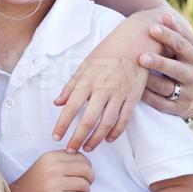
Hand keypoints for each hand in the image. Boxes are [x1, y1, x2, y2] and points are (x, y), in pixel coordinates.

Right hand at [11, 150, 92, 191]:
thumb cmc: (34, 184)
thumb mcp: (45, 165)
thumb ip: (63, 161)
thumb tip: (87, 163)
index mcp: (50, 157)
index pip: (81, 157)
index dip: (85, 167)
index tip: (79, 175)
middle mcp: (52, 168)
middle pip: (86, 170)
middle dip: (89, 179)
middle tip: (83, 185)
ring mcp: (53, 184)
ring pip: (85, 185)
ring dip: (85, 191)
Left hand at [51, 12, 154, 151]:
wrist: (137, 41)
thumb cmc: (108, 51)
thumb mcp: (85, 64)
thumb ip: (71, 85)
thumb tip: (57, 102)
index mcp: (87, 80)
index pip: (71, 107)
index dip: (62, 124)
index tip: (55, 136)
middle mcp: (103, 89)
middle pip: (88, 120)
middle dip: (78, 137)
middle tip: (70, 150)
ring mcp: (120, 94)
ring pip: (107, 123)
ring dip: (96, 139)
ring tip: (87, 148)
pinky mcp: (134, 97)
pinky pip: (124, 119)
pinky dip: (116, 132)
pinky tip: (108, 139)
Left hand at [139, 14, 192, 119]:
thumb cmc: (191, 63)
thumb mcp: (192, 48)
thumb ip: (179, 33)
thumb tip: (164, 14)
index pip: (183, 45)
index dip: (168, 37)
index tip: (152, 28)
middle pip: (175, 68)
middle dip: (159, 62)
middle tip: (141, 56)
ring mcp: (190, 92)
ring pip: (167, 87)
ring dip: (150, 81)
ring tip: (134, 77)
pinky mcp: (181, 108)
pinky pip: (162, 104)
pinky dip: (149, 98)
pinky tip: (135, 91)